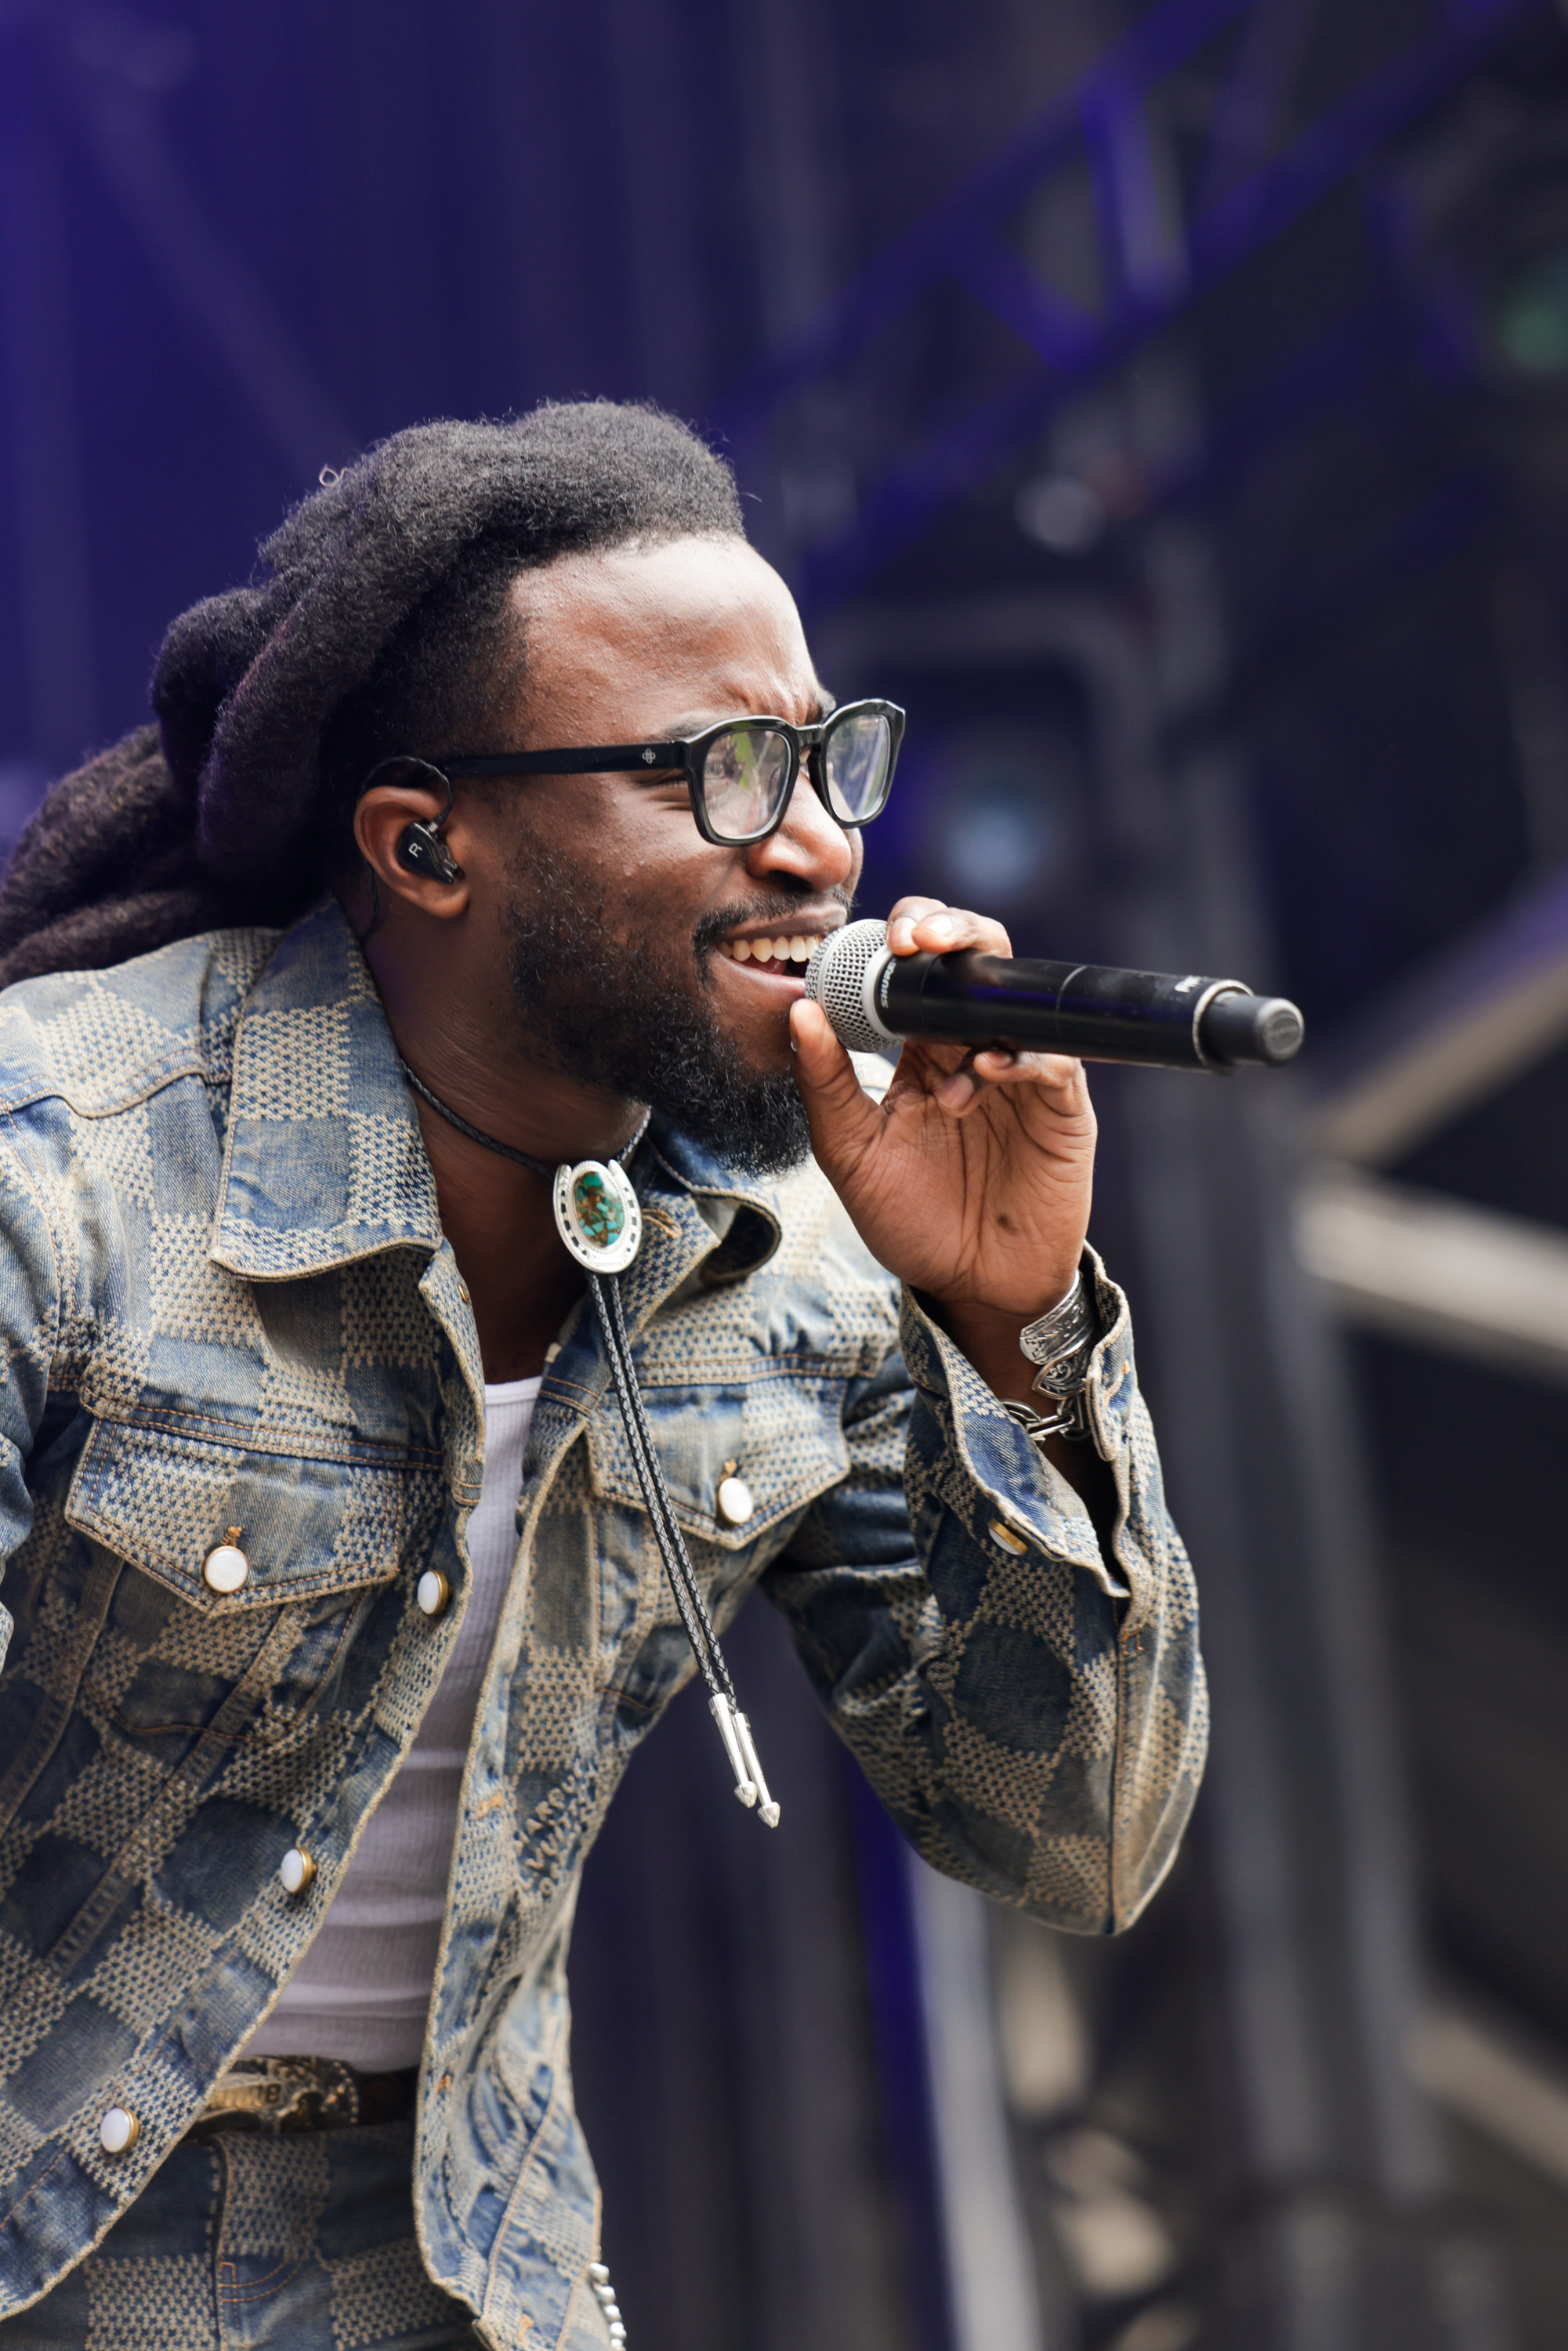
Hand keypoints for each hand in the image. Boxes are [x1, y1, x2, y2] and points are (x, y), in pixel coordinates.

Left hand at [788, 897, 1095, 1403]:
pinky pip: (1053, 1058)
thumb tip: (800, 1012)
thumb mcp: (850, 1155)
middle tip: (919, 942)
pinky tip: (988, 1072)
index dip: (904, 936)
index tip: (883, 939)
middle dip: (950, 932)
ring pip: (1016, 997)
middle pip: (973, 960)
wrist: (971, 1286)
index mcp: (920, 1051)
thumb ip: (825, 1086)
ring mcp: (1021, 1074)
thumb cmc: (913, 1222)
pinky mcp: (1061, 1107)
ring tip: (951, 1052)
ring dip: (979, 1000)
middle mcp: (973, 1048)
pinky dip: (1022, 1055)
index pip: (918, 970)